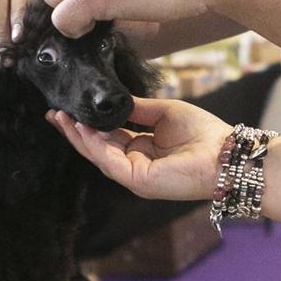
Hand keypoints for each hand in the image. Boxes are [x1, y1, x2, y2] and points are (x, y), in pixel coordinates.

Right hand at [48, 96, 227, 200]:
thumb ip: (139, 109)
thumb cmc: (204, 135)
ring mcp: (135, 176)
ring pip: (99, 156)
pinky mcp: (139, 181)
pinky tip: (84, 129)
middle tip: (53, 114)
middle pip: (97, 148)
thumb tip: (116, 99)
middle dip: (74, 132)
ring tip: (62, 118)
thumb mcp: (165, 113)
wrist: (227, 154)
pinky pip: (110, 161)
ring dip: (79, 137)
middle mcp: (135, 165)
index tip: (68, 109)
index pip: (108, 138)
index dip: (88, 125)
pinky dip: (95, 145)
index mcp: (143, 150)